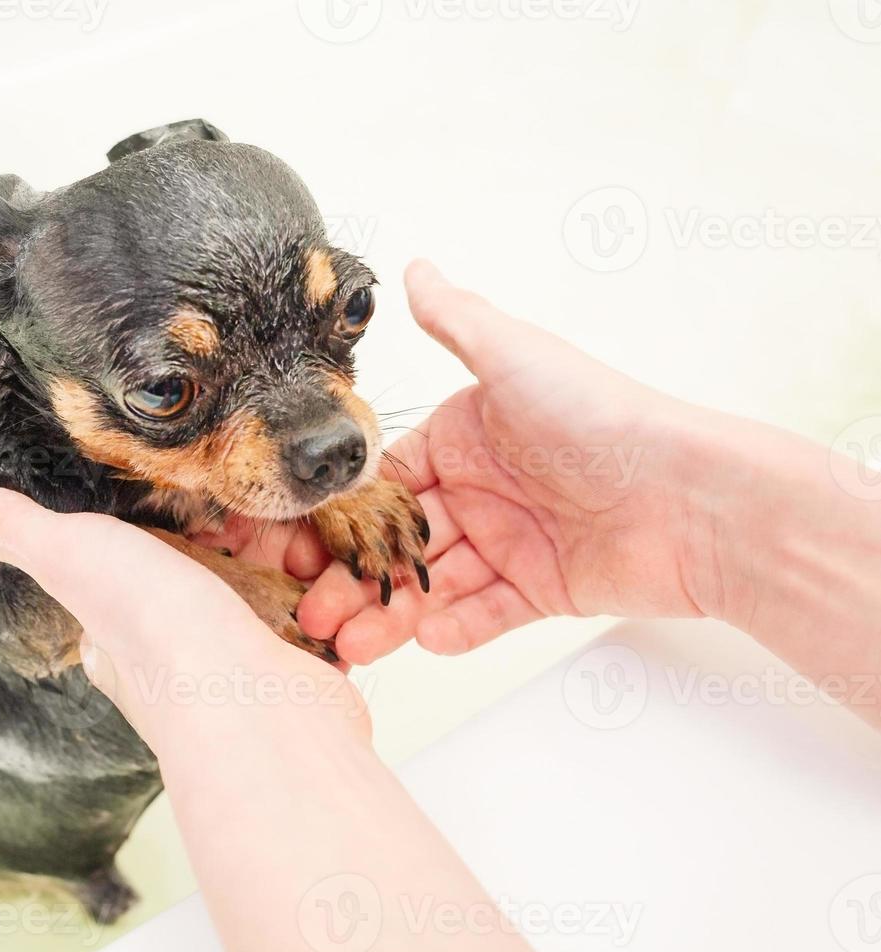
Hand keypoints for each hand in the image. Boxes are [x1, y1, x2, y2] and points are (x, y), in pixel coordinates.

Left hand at [0, 482, 550, 951]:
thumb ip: (20, 529)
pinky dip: (353, 613)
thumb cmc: (160, 637)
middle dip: (278, 536)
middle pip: (250, 553)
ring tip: (314, 582)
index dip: (211, 511)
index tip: (231, 493)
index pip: (177, 540)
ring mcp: (254, 657)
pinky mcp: (309, 673)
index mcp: (133, 613)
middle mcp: (191, 639)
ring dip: (321, 572)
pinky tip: (342, 618)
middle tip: (289, 531)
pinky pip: (343, 621)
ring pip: (302, 582)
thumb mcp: (71, 556)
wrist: (254, 715)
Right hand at [296, 260, 715, 662]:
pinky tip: (422, 639)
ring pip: (434, 586)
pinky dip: (454, 630)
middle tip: (314, 612)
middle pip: (399, 542)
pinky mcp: (543, 589)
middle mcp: (483, 488)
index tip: (299, 544)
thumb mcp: (516, 356)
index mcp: (465, 437)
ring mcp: (511, 541)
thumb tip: (415, 271)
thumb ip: (457, 320)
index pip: (386, 483)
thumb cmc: (601, 416)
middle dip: (353, 578)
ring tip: (351, 643)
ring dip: (390, 615)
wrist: (690, 495)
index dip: (341, 515)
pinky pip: (486, 615)